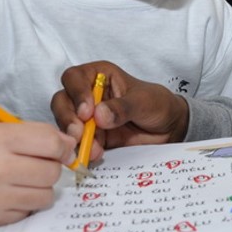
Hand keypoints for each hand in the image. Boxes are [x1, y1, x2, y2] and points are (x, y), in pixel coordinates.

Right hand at [0, 121, 75, 226]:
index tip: (62, 150)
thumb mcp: (8, 130)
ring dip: (41, 188)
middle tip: (36, 165)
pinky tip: (12, 193)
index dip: (63, 147)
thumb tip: (71, 147)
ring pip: (46, 195)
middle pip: (52, 172)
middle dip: (50, 168)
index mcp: (1, 138)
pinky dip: (27, 203)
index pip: (52, 143)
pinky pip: (30, 211)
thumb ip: (42, 135)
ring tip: (24, 180)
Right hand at [53, 61, 190, 161]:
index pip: (74, 77)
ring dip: (74, 138)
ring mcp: (87, 118)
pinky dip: (82, 150)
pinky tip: (93, 155)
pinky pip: (77, 144)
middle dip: (67, 118)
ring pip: (66, 124)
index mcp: (99, 76)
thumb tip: (99, 115)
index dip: (76, 93)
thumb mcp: (144, 101)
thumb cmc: (157, 104)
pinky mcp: (90, 137)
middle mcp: (88, 94)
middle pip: (62, 101)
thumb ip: (122, 107)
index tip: (87, 111)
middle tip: (79, 133)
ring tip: (91, 148)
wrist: (168, 129)